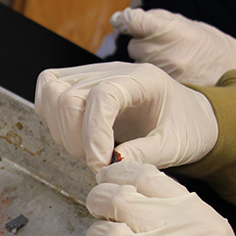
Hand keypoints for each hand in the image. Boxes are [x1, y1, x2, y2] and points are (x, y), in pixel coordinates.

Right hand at [34, 62, 217, 172]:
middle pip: (69, 96)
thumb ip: (146, 154)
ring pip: (52, 93)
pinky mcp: (77, 83)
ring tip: (87, 151)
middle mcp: (113, 71)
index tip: (99, 164)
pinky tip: (74, 136)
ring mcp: (92, 74)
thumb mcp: (176, 145)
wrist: (188, 116)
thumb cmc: (186, 127)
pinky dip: (52, 117)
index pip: (102, 95)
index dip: (93, 133)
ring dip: (62, 131)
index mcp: (143, 79)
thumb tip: (113, 162)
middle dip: (75, 139)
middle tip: (96, 162)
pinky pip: (48, 90)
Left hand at [110, 8, 235, 85]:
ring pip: (139, 63)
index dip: (125, 19)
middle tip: (163, 44)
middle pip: (134, 45)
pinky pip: (146, 77)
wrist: (231, 73)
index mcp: (173, 32)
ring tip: (172, 59)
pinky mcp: (163, 89)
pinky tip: (170, 72)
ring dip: (148, 59)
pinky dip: (152, 74)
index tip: (119, 19)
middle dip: (143, 42)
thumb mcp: (188, 24)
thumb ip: (156, 19)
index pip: (135, 22)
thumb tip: (124, 17)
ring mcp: (163, 74)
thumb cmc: (208, 44)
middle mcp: (166, 54)